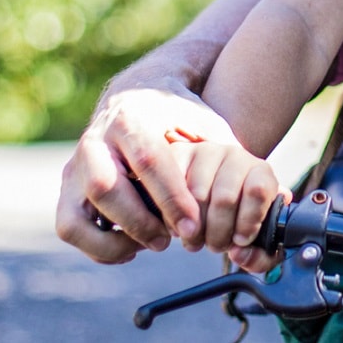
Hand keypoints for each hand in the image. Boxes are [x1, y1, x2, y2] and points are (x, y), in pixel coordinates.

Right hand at [54, 82, 237, 263]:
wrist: (138, 95)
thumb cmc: (179, 117)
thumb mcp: (207, 124)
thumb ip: (232, 154)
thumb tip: (275, 192)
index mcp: (133, 118)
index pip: (149, 161)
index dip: (171, 198)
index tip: (192, 226)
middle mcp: (96, 139)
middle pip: (106, 186)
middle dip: (141, 221)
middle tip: (169, 240)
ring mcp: (76, 164)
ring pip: (77, 212)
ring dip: (114, 239)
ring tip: (150, 244)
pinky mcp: (67, 187)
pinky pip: (67, 227)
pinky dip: (96, 246)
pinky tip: (129, 247)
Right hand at [166, 140, 289, 273]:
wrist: (209, 193)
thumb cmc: (235, 218)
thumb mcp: (255, 238)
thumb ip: (260, 256)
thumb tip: (240, 254)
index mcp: (260, 172)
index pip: (259, 190)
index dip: (248, 221)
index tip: (240, 241)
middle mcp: (235, 156)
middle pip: (225, 199)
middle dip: (217, 233)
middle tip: (213, 245)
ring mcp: (204, 152)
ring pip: (196, 197)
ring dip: (192, 229)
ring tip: (195, 236)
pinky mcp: (177, 155)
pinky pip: (171, 189)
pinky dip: (171, 217)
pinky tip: (177, 223)